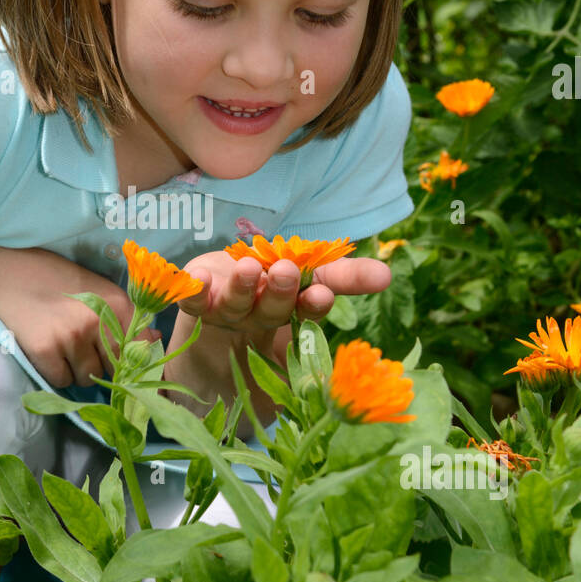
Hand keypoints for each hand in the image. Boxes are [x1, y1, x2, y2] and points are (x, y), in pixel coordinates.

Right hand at [0, 245, 159, 387]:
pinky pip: (62, 380)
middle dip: (102, 365)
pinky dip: (56, 372)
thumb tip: (155, 341)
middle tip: (82, 347)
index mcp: (116, 304)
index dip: (134, 362)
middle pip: (115, 368)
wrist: (7, 273)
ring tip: (63, 345)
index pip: (141, 349)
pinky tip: (47, 350)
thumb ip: (125, 316)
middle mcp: (97, 322)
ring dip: (78, 370)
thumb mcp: (97, 289)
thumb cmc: (55, 279)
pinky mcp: (45, 351)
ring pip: (88, 377)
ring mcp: (71, 337)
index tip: (126, 366)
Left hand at [168, 249, 391, 360]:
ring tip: (249, 268)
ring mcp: (229, 311)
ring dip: (243, 287)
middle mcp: (262, 314)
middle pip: (274, 307)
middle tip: (285, 271)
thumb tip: (387, 275)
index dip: (316, 302)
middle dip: (280, 291)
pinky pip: (193, 300)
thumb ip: (344, 275)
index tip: (322, 295)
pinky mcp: (198, 303)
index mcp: (293, 307)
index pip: (311, 306)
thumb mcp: (311, 274)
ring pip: (237, 303)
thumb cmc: (274, 284)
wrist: (216, 306)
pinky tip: (196, 279)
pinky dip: (193, 291)